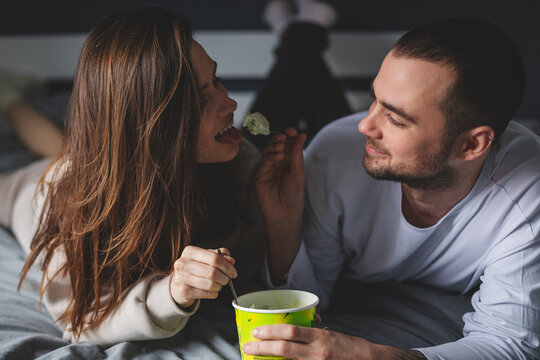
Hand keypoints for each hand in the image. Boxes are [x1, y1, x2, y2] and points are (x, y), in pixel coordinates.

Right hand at [170, 246, 236, 308]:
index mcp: (190, 251)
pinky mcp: (184, 291)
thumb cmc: (194, 268)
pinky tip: (212, 290)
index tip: (233, 272)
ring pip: (210, 284)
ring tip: (219, 284)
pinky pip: (206, 293)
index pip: (214, 258)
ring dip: (219, 286)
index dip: (227, 266)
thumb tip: (231, 260)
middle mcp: (183, 263)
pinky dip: (214, 293)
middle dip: (224, 277)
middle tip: (227, 279)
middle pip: (212, 272)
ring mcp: (182, 278)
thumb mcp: (205, 258)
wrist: (177, 284)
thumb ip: (219, 256)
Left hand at [242, 325, 371, 359]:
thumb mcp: (330, 334)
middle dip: (262, 348)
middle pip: (283, 348)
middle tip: (247, 346)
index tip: (256, 332)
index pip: (290, 331)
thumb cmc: (350, 348)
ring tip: (255, 357)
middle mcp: (317, 352)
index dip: (270, 331)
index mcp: (319, 337)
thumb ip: (312, 332)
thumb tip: (294, 329)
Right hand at [256, 127, 306, 225]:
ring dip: (274, 146)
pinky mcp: (261, 174)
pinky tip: (277, 157)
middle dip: (280, 138)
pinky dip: (270, 156)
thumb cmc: (294, 195)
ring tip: (281, 148)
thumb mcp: (298, 172)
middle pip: (277, 144)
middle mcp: (279, 163)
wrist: (284, 212)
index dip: (289, 136)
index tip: (292, 131)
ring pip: (268, 150)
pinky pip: (263, 161)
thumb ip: (297, 153)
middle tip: (284, 138)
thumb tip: (301, 135)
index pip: (288, 143)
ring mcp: (269, 168)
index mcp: (290, 161)